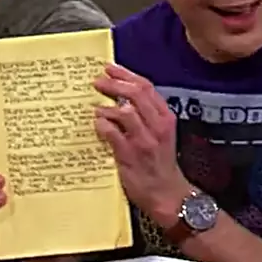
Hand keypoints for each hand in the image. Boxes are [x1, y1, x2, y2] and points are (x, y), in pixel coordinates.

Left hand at [94, 64, 190, 223]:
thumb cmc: (160, 164)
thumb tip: (121, 98)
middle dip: (113, 83)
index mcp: (165, 117)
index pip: (146, 87)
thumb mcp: (161, 134)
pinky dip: (101, 124)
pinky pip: (111, 132)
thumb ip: (146, 116)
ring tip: (95, 106)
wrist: (166, 193)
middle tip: (97, 81)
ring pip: (124, 110)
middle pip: (134, 94)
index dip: (126, 74)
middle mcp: (157, 126)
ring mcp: (144, 140)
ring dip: (105, 105)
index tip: (110, 68)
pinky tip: (97, 124)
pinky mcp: (129, 154)